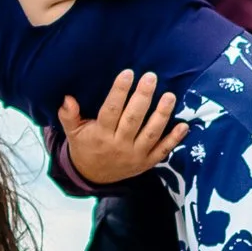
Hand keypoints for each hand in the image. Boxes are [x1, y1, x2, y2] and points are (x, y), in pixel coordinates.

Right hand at [58, 70, 187, 184]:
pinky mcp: (147, 162)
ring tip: (170, 96)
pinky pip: (163, 150)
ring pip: (151, 133)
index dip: (119, 92)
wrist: (94, 177)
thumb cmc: (85, 146)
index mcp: (101, 135)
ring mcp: (135, 155)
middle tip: (151, 77)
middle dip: (143, 97)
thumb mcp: (72, 132)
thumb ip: (69, 115)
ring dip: (162, 115)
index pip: (111, 111)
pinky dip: (174, 139)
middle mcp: (119, 145)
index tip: (128, 73)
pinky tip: (184, 125)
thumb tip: (67, 98)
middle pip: (133, 119)